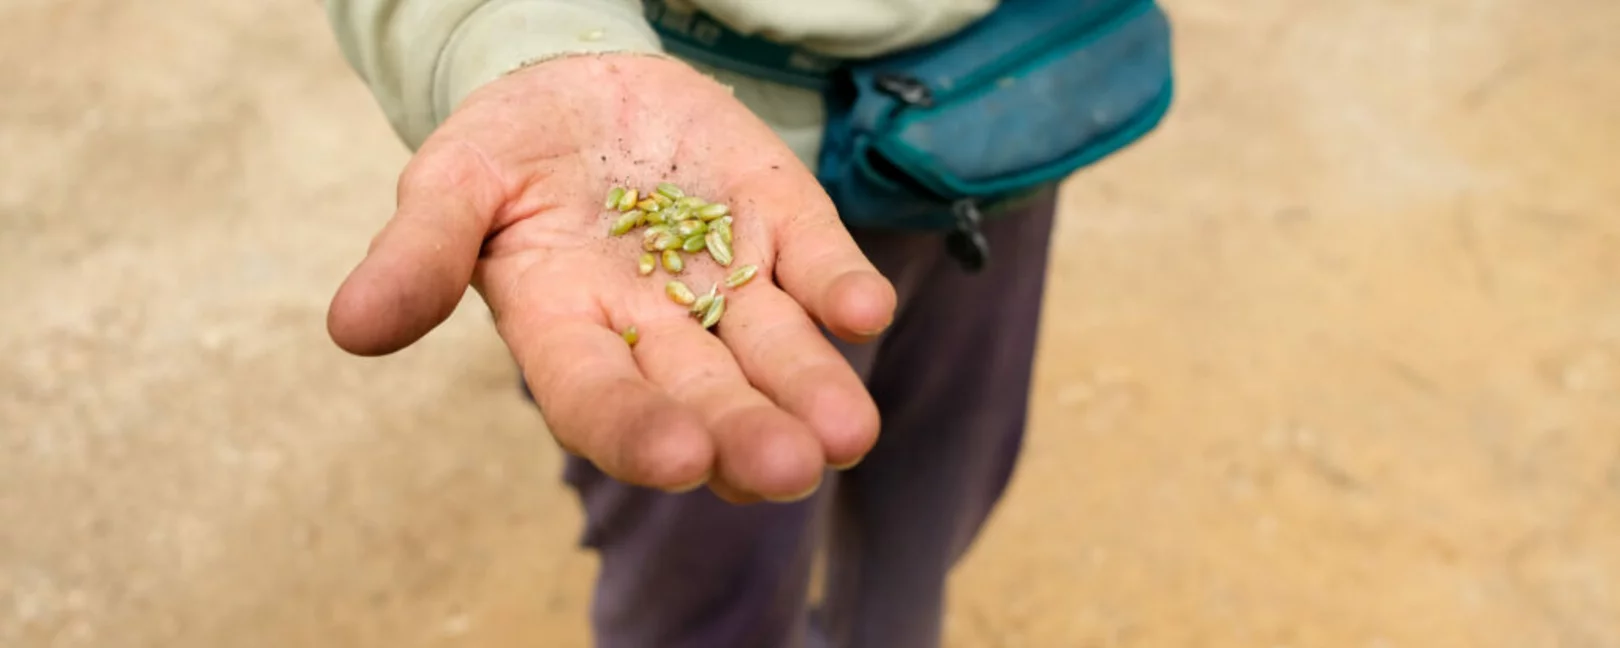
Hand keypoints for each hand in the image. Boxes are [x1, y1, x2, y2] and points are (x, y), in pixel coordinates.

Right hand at [326, 53, 896, 502]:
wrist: (578, 85)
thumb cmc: (505, 151)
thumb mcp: (449, 184)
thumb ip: (418, 253)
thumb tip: (353, 329)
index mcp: (564, 330)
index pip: (596, 397)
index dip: (636, 430)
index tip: (680, 459)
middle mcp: (652, 327)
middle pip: (702, 394)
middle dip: (743, 434)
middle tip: (787, 467)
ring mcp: (725, 279)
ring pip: (773, 349)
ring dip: (811, 388)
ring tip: (846, 432)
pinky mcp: (779, 225)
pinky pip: (815, 262)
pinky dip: (840, 286)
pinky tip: (864, 310)